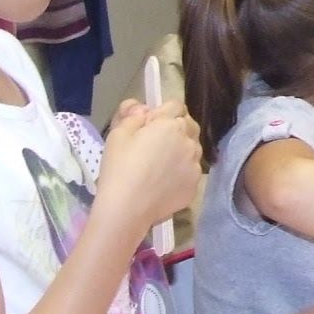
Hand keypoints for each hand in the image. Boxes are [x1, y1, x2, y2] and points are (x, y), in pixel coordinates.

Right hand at [96, 102, 202, 228]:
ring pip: (193, 148)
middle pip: (189, 125)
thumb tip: (142, 108)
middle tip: (156, 141)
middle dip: (176, 127)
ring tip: (161, 163)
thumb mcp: (118, 134)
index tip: (149, 124)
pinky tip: (164, 181)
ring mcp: (195, 165)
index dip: (162, 112)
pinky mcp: (195, 185)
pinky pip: (191, 170)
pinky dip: (182, 170)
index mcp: (171, 125)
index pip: (175, 105)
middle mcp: (189, 142)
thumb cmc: (120, 168)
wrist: (127, 208)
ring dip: (182, 148)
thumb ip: (133, 115)